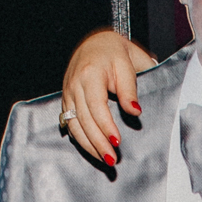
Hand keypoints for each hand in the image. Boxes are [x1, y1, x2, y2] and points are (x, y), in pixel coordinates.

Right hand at [60, 31, 156, 164]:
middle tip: (112, 159)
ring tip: (104, 159)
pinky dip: (81, 139)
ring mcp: (68, 92)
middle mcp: (75, 84)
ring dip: (89, 145)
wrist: (95, 42)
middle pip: (84, 119)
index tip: (117, 142)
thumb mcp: (129, 64)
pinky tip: (92, 150)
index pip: (96, 106)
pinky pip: (70, 123)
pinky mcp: (66, 99)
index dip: (106, 127)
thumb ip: (130, 89)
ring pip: (74, 124)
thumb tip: (135, 111)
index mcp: (90, 73)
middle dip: (98, 142)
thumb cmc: (115, 52)